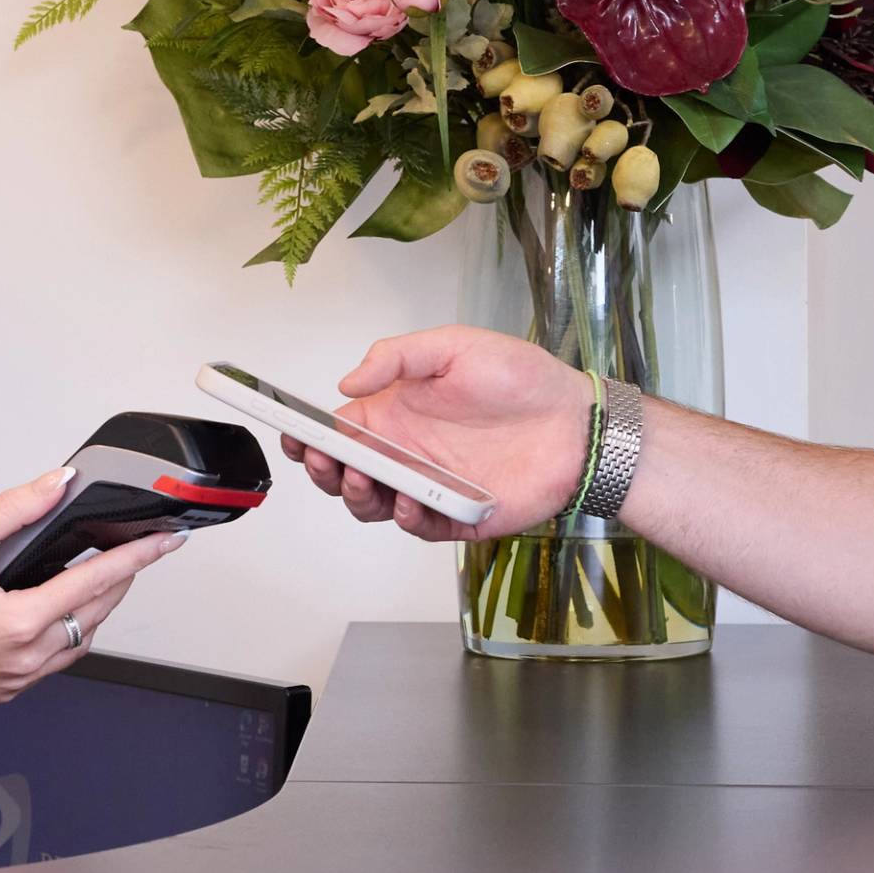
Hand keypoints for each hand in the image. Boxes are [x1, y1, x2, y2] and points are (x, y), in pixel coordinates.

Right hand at [0, 469, 183, 702]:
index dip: (138, 557)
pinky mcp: (5, 690)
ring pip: (80, 642)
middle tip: (134, 552)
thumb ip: (13, 510)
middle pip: (97, 615)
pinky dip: (68, 634)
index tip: (167, 541)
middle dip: (121, 581)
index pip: (97, 582)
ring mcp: (17, 679)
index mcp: (19, 623)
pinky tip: (59, 612)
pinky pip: (55, 661)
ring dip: (96, 610)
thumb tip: (57, 485)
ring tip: (99, 578)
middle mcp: (25, 658)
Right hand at [287, 326, 589, 544]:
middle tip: (327, 461)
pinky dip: (405, 518)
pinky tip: (406, 500)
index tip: (294, 434)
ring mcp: (431, 485)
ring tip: (365, 478)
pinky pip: (419, 526)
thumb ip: (397, 358)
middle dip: (326, 471)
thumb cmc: (523, 379)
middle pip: (346, 473)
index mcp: (398, 413)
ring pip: (374, 504)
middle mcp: (408, 452)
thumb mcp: (455, 346)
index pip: (340, 430)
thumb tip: (348, 382)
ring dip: (359, 496)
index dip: (311, 435)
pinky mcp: (458, 515)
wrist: (578, 422)